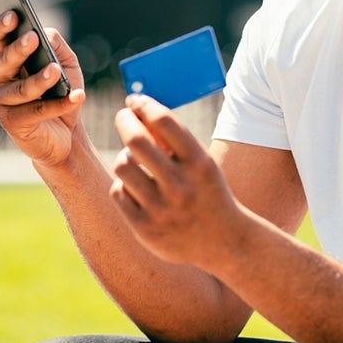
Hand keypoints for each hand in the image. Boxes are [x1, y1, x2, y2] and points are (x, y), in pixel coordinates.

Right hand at [0, 12, 86, 165]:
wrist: (66, 133)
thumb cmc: (60, 91)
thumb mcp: (65, 63)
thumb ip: (56, 45)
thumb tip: (46, 34)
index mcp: (6, 57)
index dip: (1, 25)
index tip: (14, 15)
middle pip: (4, 60)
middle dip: (18, 49)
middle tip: (32, 38)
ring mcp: (1, 102)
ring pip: (21, 89)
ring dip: (40, 79)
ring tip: (55, 71)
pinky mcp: (12, 123)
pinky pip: (36, 111)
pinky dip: (59, 104)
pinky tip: (76, 97)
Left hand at [110, 95, 245, 268]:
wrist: (224, 242)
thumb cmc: (207, 192)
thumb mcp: (202, 164)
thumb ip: (174, 142)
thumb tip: (137, 113)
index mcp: (199, 164)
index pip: (164, 121)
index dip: (144, 104)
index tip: (135, 100)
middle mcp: (181, 185)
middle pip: (136, 140)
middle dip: (124, 120)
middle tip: (123, 116)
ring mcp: (162, 209)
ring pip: (122, 166)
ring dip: (124, 156)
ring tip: (132, 159)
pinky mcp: (145, 228)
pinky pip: (118, 192)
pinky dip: (123, 186)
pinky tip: (135, 188)